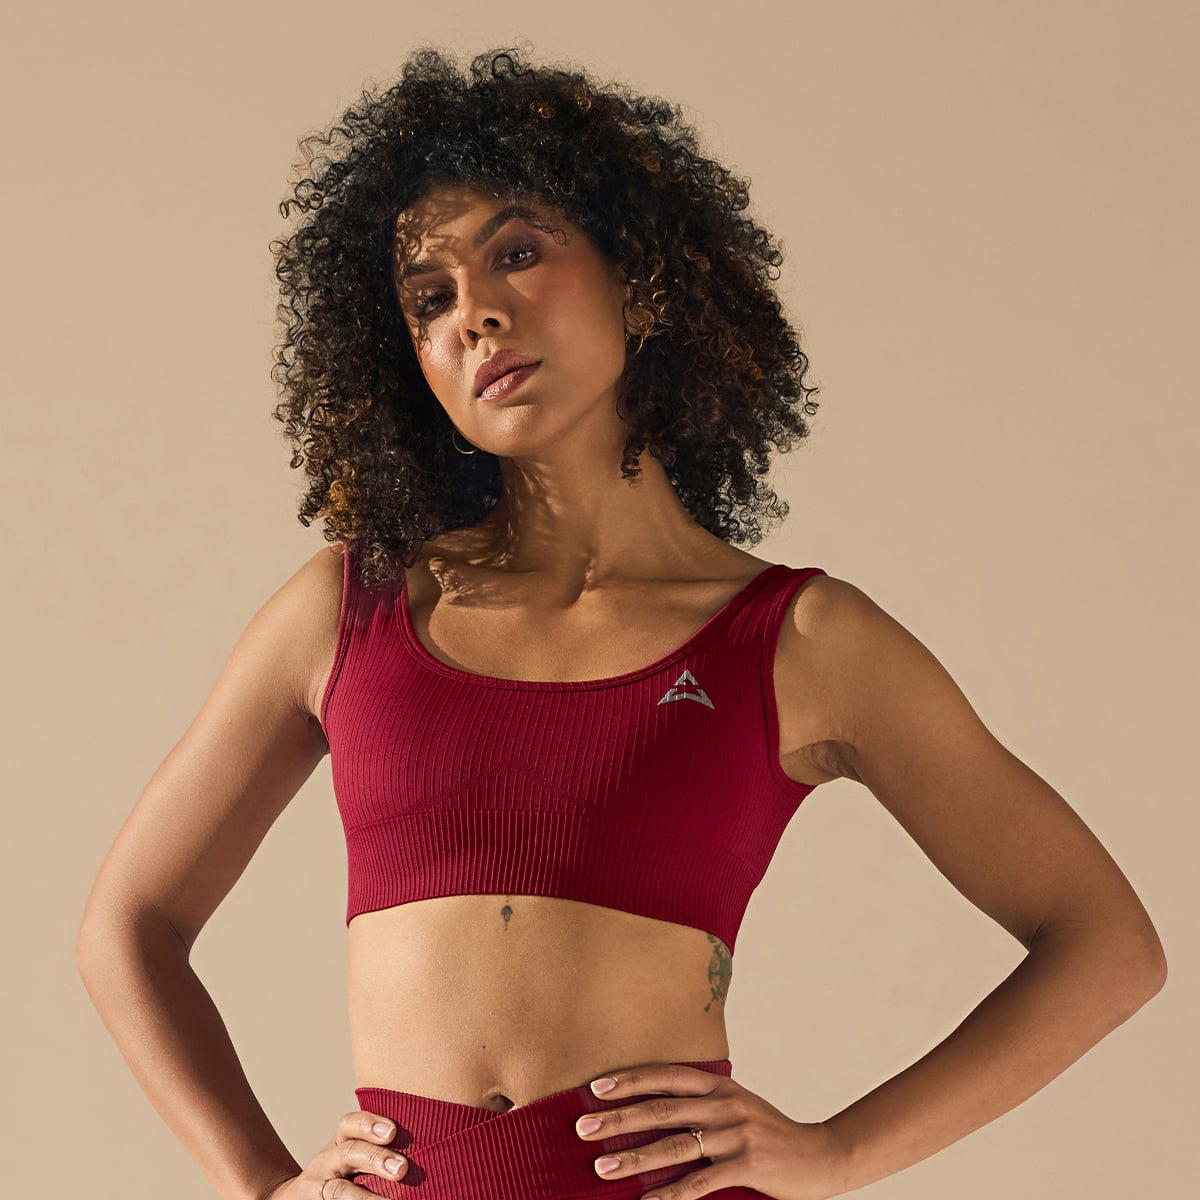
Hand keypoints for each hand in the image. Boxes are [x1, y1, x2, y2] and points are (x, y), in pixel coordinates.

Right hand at [258, 1109, 409, 1197]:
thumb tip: (430, 1147)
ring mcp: (319, 1188)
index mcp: (340, 1142)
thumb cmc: (341, 1172)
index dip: (370, 1124)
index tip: (393, 1131)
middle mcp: (327, 1162)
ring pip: (339, 1190)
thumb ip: (376, 1148)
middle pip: (350, 1153)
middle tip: (402, 1168)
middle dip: (376, 1159)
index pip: (350, 1124)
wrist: (295, 1198)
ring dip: (365, 1197)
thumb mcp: (351, 1153)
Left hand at [574, 1062, 847, 1199]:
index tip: (594, 1088)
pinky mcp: (747, 1165)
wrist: (821, 1155)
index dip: (629, 1080)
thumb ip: (702, 1105)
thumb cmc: (769, 1133)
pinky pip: (700, 1182)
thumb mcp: (736, 1107)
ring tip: (602, 1167)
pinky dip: (670, 1194)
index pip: (665, 1076)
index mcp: (719, 1085)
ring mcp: (736, 1134)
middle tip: (583, 1128)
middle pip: (661, 1108)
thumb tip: (652, 1111)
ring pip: (674, 1145)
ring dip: (634, 1158)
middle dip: (618, 1119)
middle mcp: (724, 1104)